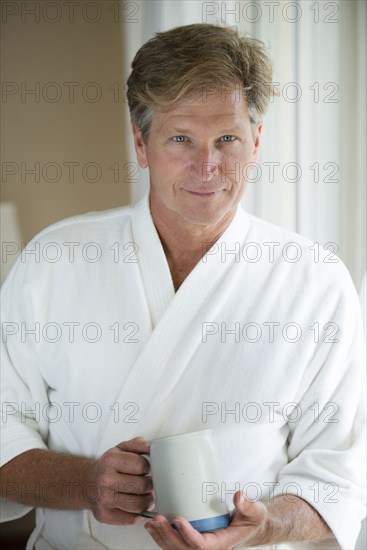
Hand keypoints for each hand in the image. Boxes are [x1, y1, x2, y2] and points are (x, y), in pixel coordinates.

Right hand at [87, 436, 153, 524]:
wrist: (88, 482)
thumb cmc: (110, 465)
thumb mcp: (121, 449)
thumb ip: (138, 444)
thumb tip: (152, 447)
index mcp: (110, 460)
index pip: (141, 465)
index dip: (149, 468)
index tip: (148, 469)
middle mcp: (105, 479)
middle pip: (142, 486)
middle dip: (150, 485)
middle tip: (149, 483)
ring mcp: (103, 499)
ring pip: (139, 505)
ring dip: (148, 501)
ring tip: (146, 495)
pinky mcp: (104, 515)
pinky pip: (131, 519)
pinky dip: (138, 514)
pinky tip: (137, 505)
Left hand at [144, 491, 267, 549]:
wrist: (249, 526)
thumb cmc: (251, 520)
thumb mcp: (255, 511)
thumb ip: (248, 505)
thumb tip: (238, 496)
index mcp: (222, 544)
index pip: (202, 546)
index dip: (188, 534)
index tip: (177, 519)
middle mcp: (209, 549)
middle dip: (168, 536)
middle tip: (158, 519)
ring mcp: (200, 547)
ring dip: (161, 538)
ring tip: (151, 523)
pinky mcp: (193, 542)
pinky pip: (175, 546)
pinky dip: (162, 538)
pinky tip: (153, 526)